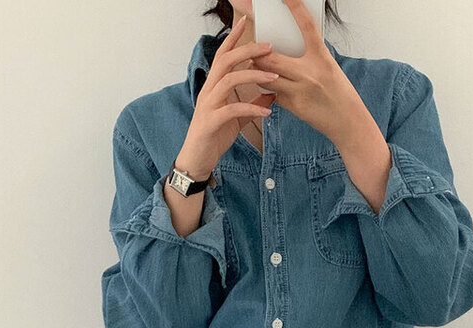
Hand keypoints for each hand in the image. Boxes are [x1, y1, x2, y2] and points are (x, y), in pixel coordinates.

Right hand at [178, 15, 278, 177]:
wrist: (198, 159)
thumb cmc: (214, 136)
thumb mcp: (237, 118)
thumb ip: (252, 104)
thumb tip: (272, 94)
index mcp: (214, 87)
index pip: (222, 56)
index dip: (233, 38)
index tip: (246, 23)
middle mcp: (209, 91)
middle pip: (225, 61)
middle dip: (247, 50)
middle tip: (269, 46)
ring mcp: (208, 105)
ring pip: (229, 80)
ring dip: (254, 76)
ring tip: (274, 77)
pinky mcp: (211, 122)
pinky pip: (232, 110)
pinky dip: (251, 109)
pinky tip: (267, 112)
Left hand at [250, 0, 367, 145]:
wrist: (348, 121)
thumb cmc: (339, 93)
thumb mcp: (328, 68)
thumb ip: (309, 59)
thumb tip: (286, 52)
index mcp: (321, 57)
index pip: (306, 26)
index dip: (295, 7)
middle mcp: (310, 71)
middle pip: (271, 57)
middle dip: (257, 55)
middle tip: (253, 53)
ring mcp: (300, 90)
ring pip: (266, 78)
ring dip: (258, 74)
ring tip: (257, 72)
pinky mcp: (295, 106)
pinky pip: (275, 95)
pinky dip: (271, 92)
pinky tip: (275, 93)